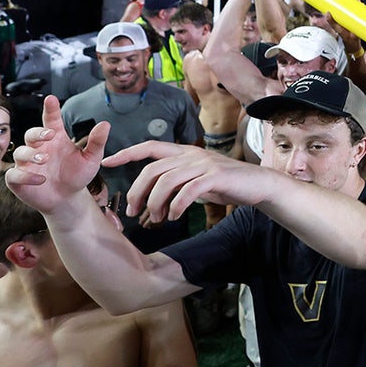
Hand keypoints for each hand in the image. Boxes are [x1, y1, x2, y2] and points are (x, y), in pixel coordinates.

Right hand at [7, 95, 109, 214]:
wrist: (68, 199)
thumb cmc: (77, 175)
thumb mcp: (91, 159)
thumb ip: (96, 142)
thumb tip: (105, 124)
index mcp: (55, 139)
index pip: (50, 120)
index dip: (50, 109)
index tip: (51, 99)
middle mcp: (39, 148)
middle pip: (31, 133)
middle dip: (38, 133)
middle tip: (49, 136)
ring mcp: (27, 164)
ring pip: (20, 152)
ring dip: (30, 154)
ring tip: (44, 159)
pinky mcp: (19, 180)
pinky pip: (14, 174)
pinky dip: (25, 176)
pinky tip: (40, 179)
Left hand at [104, 142, 267, 223]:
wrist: (258, 185)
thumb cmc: (226, 184)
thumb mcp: (197, 180)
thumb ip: (177, 182)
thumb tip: (155, 198)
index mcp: (185, 152)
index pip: (150, 147)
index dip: (127, 153)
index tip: (107, 162)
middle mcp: (191, 154)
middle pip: (153, 169)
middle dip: (138, 192)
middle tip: (133, 212)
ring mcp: (203, 164)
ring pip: (167, 180)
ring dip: (156, 203)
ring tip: (157, 219)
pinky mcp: (215, 176)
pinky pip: (188, 191)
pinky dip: (177, 205)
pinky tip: (174, 217)